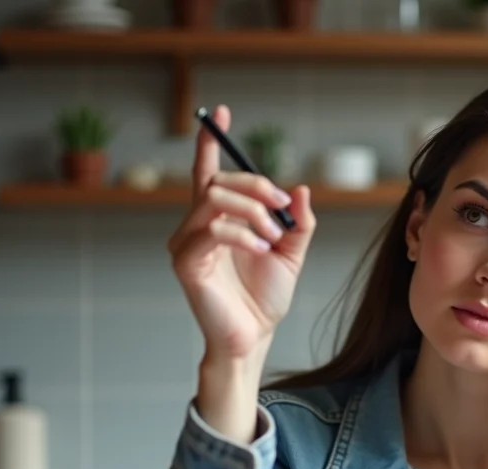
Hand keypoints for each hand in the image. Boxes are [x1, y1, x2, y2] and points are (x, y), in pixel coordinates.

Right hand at [167, 105, 316, 362]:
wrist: (255, 337)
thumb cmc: (265, 298)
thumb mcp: (292, 253)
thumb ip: (298, 222)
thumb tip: (300, 189)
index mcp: (218, 220)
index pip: (208, 172)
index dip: (211, 141)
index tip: (221, 112)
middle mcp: (196, 226)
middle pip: (218, 181)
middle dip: (256, 186)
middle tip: (283, 207)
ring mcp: (186, 243)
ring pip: (214, 199)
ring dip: (253, 211)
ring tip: (273, 237)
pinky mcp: (186, 262)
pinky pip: (212, 229)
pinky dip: (242, 233)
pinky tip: (260, 248)